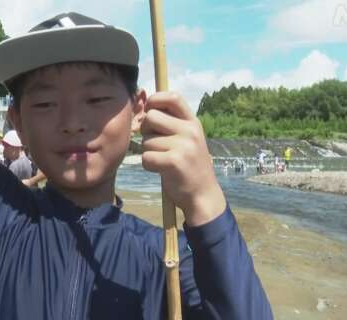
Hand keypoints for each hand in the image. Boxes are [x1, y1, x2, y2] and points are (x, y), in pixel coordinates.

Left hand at [140, 92, 225, 225]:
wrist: (203, 195)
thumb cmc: (189, 166)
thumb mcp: (187, 139)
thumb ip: (171, 123)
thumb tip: (143, 106)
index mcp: (193, 122)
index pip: (173, 97)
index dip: (155, 99)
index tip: (149, 111)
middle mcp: (190, 131)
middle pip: (151, 117)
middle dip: (146, 131)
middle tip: (157, 145)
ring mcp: (183, 146)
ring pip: (146, 141)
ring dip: (148, 152)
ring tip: (164, 160)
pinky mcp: (174, 162)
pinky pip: (146, 157)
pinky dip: (148, 165)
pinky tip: (161, 170)